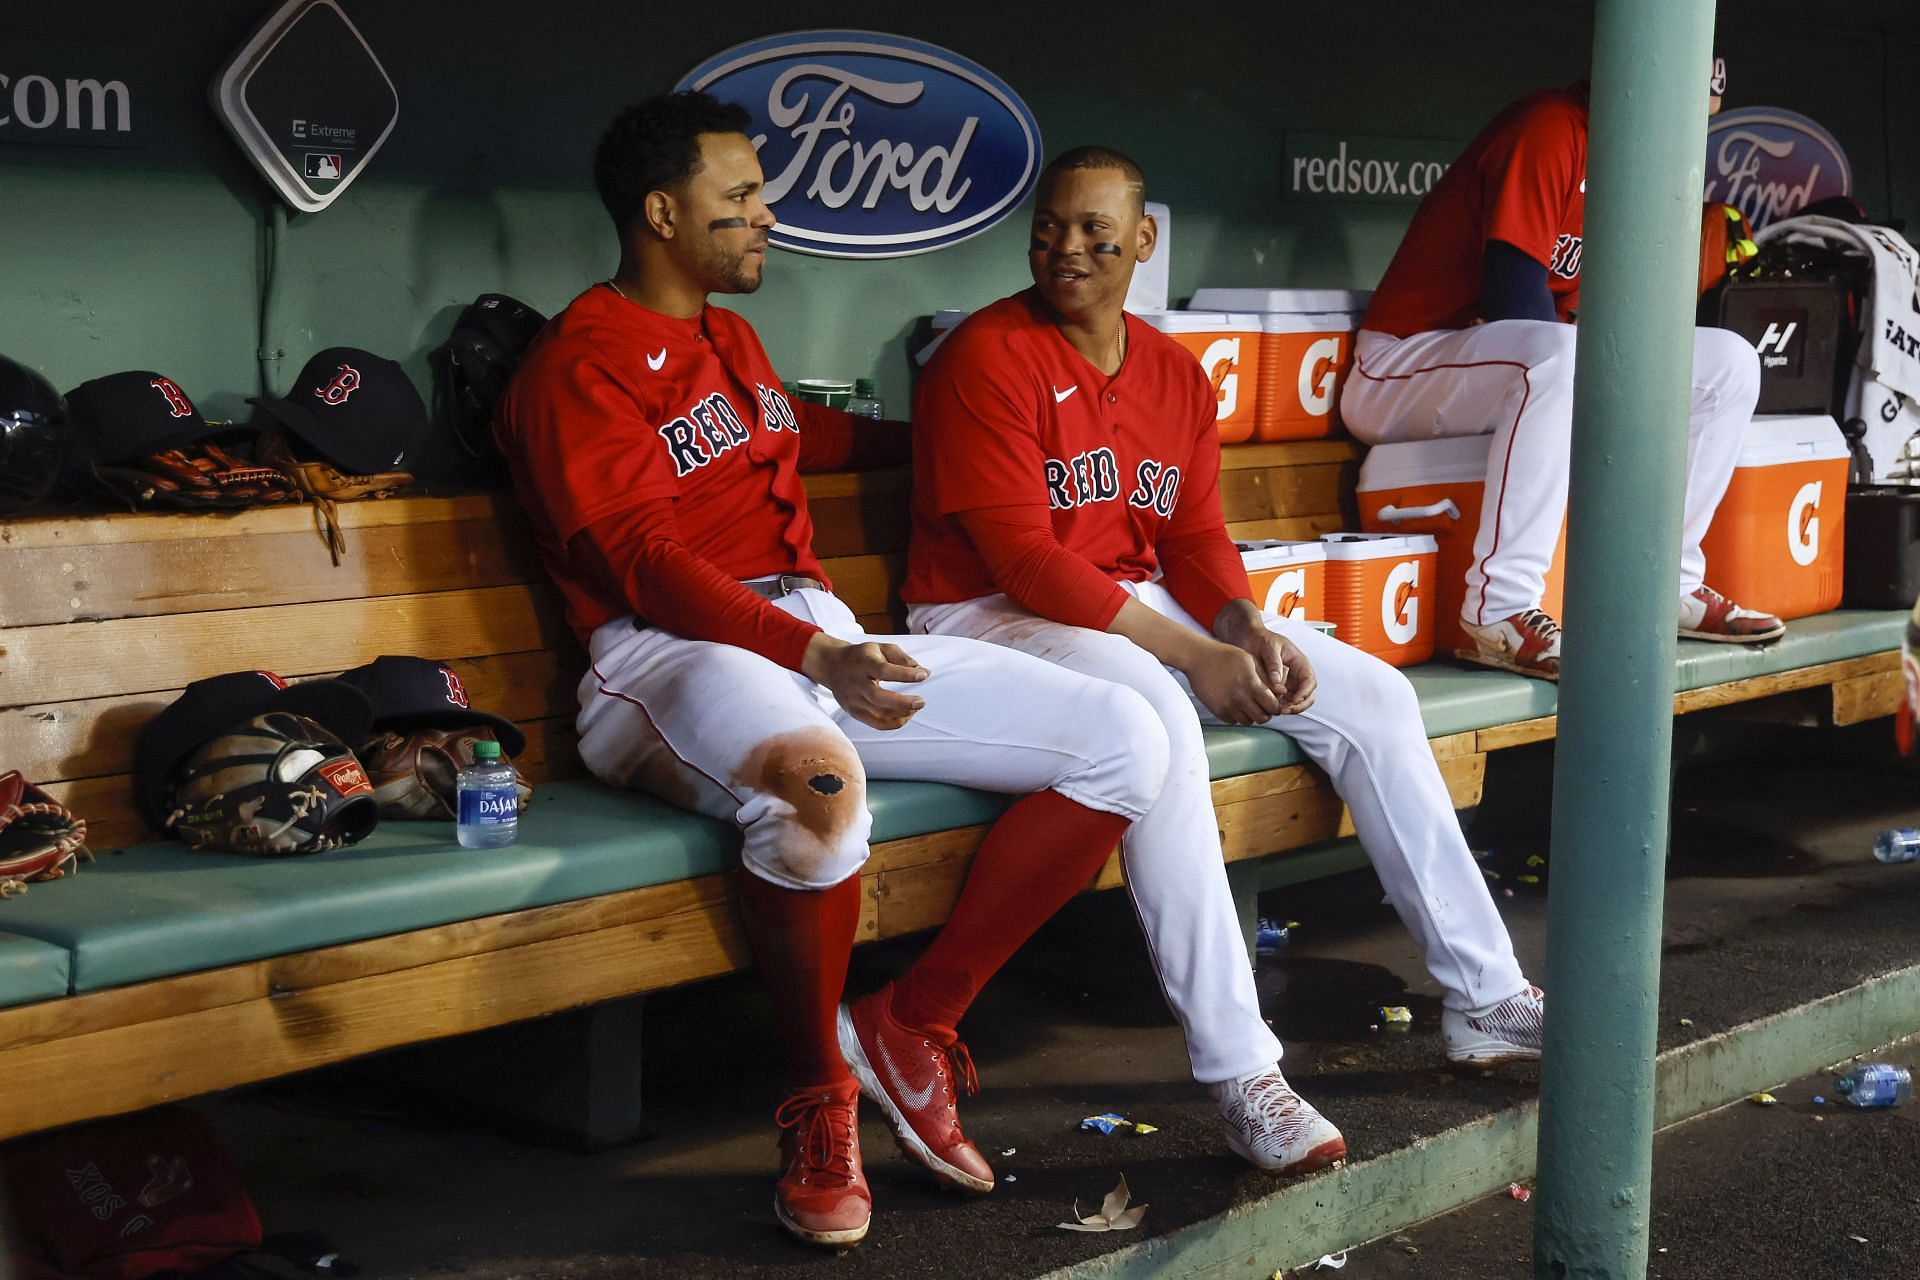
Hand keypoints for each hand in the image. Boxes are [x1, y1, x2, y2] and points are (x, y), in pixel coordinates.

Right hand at [802, 634, 929, 730]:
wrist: (832, 665)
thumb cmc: (862, 656)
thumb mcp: (881, 648)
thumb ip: (903, 658)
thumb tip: (924, 672)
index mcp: (864, 663)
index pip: (884, 670)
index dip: (905, 674)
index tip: (923, 675)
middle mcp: (857, 683)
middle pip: (879, 698)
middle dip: (903, 703)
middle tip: (921, 702)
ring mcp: (854, 700)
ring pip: (879, 714)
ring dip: (902, 714)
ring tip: (915, 708)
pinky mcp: (854, 711)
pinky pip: (876, 724)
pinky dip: (894, 723)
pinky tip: (905, 716)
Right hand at [1184, 639, 1282, 725]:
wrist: (1198, 658)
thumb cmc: (1226, 655)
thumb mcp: (1250, 661)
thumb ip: (1266, 677)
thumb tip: (1282, 692)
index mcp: (1251, 684)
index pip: (1273, 706)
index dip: (1276, 706)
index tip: (1273, 703)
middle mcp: (1240, 697)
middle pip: (1262, 718)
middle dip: (1265, 713)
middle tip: (1262, 706)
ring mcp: (1227, 705)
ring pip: (1248, 722)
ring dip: (1251, 715)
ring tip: (1248, 704)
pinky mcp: (1217, 710)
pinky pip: (1233, 721)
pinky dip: (1237, 716)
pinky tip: (1235, 704)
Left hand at [1241, 628, 1316, 714]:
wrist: (1250, 640)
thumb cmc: (1262, 639)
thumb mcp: (1270, 647)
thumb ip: (1274, 663)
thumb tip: (1277, 682)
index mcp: (1300, 662)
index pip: (1309, 680)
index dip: (1304, 692)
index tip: (1293, 700)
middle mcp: (1297, 674)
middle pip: (1308, 694)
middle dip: (1299, 705)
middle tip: (1285, 710)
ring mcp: (1289, 682)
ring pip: (1297, 701)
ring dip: (1290, 708)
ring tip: (1277, 710)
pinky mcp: (1279, 688)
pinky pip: (1284, 701)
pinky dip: (1280, 706)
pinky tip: (1270, 707)